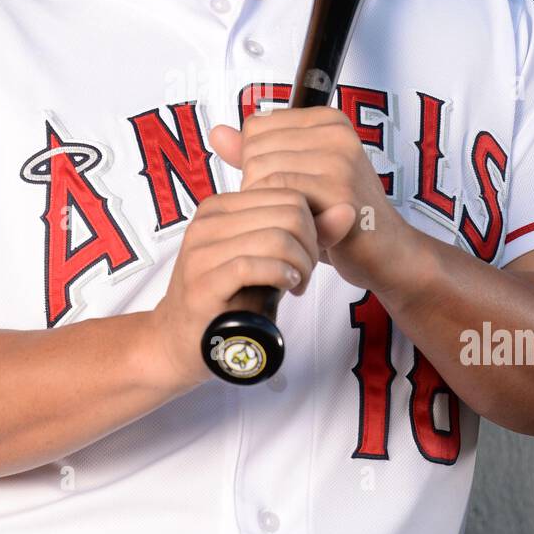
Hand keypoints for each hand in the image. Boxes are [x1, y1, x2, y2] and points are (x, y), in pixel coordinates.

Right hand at [147, 186, 320, 390]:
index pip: (287, 193)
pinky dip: (280, 275)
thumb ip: (307, 234)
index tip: (307, 256)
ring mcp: (200, 251)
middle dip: (309, 245)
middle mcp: (207, 221)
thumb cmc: (232, 299)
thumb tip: (349, 210)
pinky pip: (251, 265)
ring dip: (300, 264)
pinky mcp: (201, 282)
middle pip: (287, 213)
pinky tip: (286, 286)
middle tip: (304, 273)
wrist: (184, 341)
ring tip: (296, 283)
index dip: (311, 225)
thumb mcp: (272, 259)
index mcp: (221, 206)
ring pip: (275, 237)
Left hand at [208, 108, 407, 292]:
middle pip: (255, 151)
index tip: (287, 184)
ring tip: (298, 220)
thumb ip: (255, 152)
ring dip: (270, 206)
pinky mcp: (339, 190)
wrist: (385, 251)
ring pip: (263, 173)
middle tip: (294, 209)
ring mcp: (340, 160)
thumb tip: (218, 133)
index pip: (256, 128)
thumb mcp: (296, 176)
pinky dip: (281, 219)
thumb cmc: (340, 215)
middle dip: (261, 188)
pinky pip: (280, 195)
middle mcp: (336, 133)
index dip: (257, 164)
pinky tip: (303, 229)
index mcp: (327, 121)